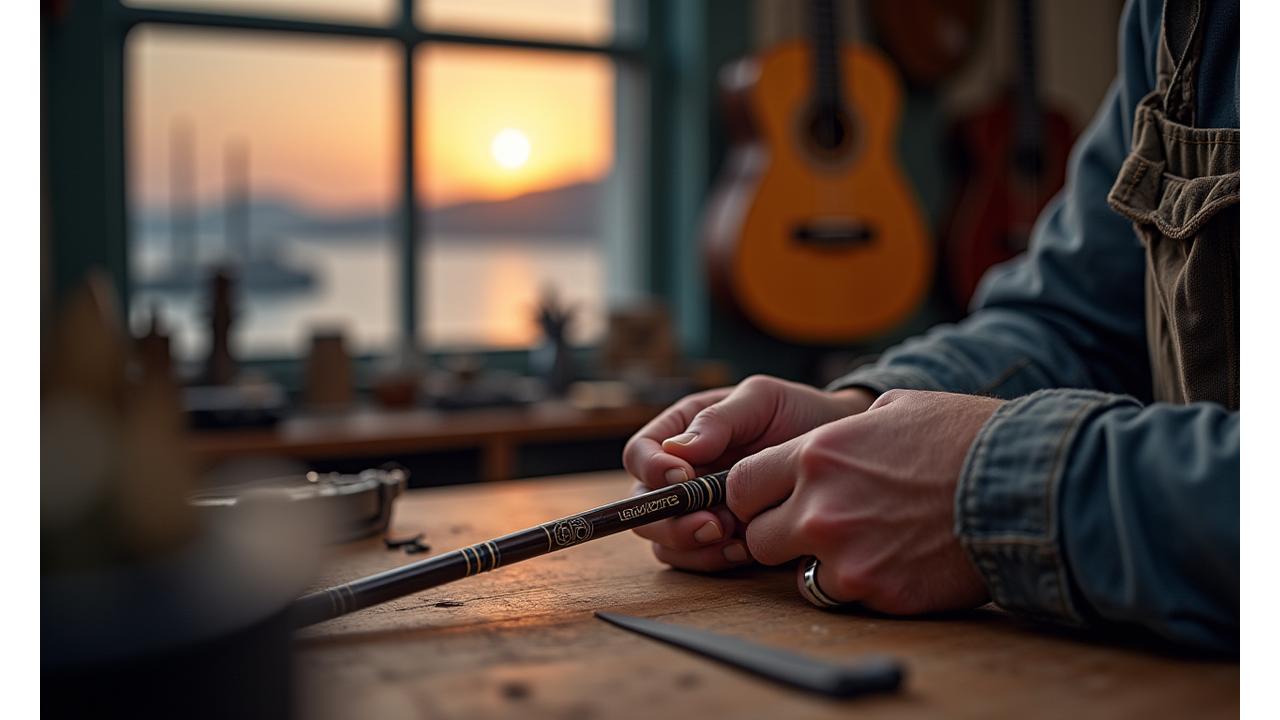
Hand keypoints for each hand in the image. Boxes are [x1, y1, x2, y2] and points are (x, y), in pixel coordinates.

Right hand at [622, 375, 874, 570]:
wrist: (841, 451)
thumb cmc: (798, 414)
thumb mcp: (762, 399)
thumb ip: (719, 421)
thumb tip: (676, 451)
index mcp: (680, 432)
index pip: (639, 453)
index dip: (651, 469)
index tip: (682, 477)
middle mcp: (681, 475)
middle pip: (644, 506)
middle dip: (671, 521)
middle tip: (712, 523)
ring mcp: (698, 510)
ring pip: (664, 541)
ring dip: (693, 546)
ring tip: (734, 536)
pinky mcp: (720, 539)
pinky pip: (697, 559)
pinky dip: (714, 560)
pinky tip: (745, 549)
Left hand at [728, 389, 1001, 613]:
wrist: (1025, 486)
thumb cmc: (967, 437)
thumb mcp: (897, 408)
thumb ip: (848, 431)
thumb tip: (839, 437)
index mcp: (817, 455)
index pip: (741, 486)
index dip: (754, 496)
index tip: (770, 500)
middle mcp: (820, 508)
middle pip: (759, 537)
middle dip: (780, 533)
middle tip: (814, 528)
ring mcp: (847, 555)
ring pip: (797, 575)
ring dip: (819, 564)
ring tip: (863, 545)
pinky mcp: (878, 592)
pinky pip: (845, 596)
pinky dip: (861, 586)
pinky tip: (893, 563)